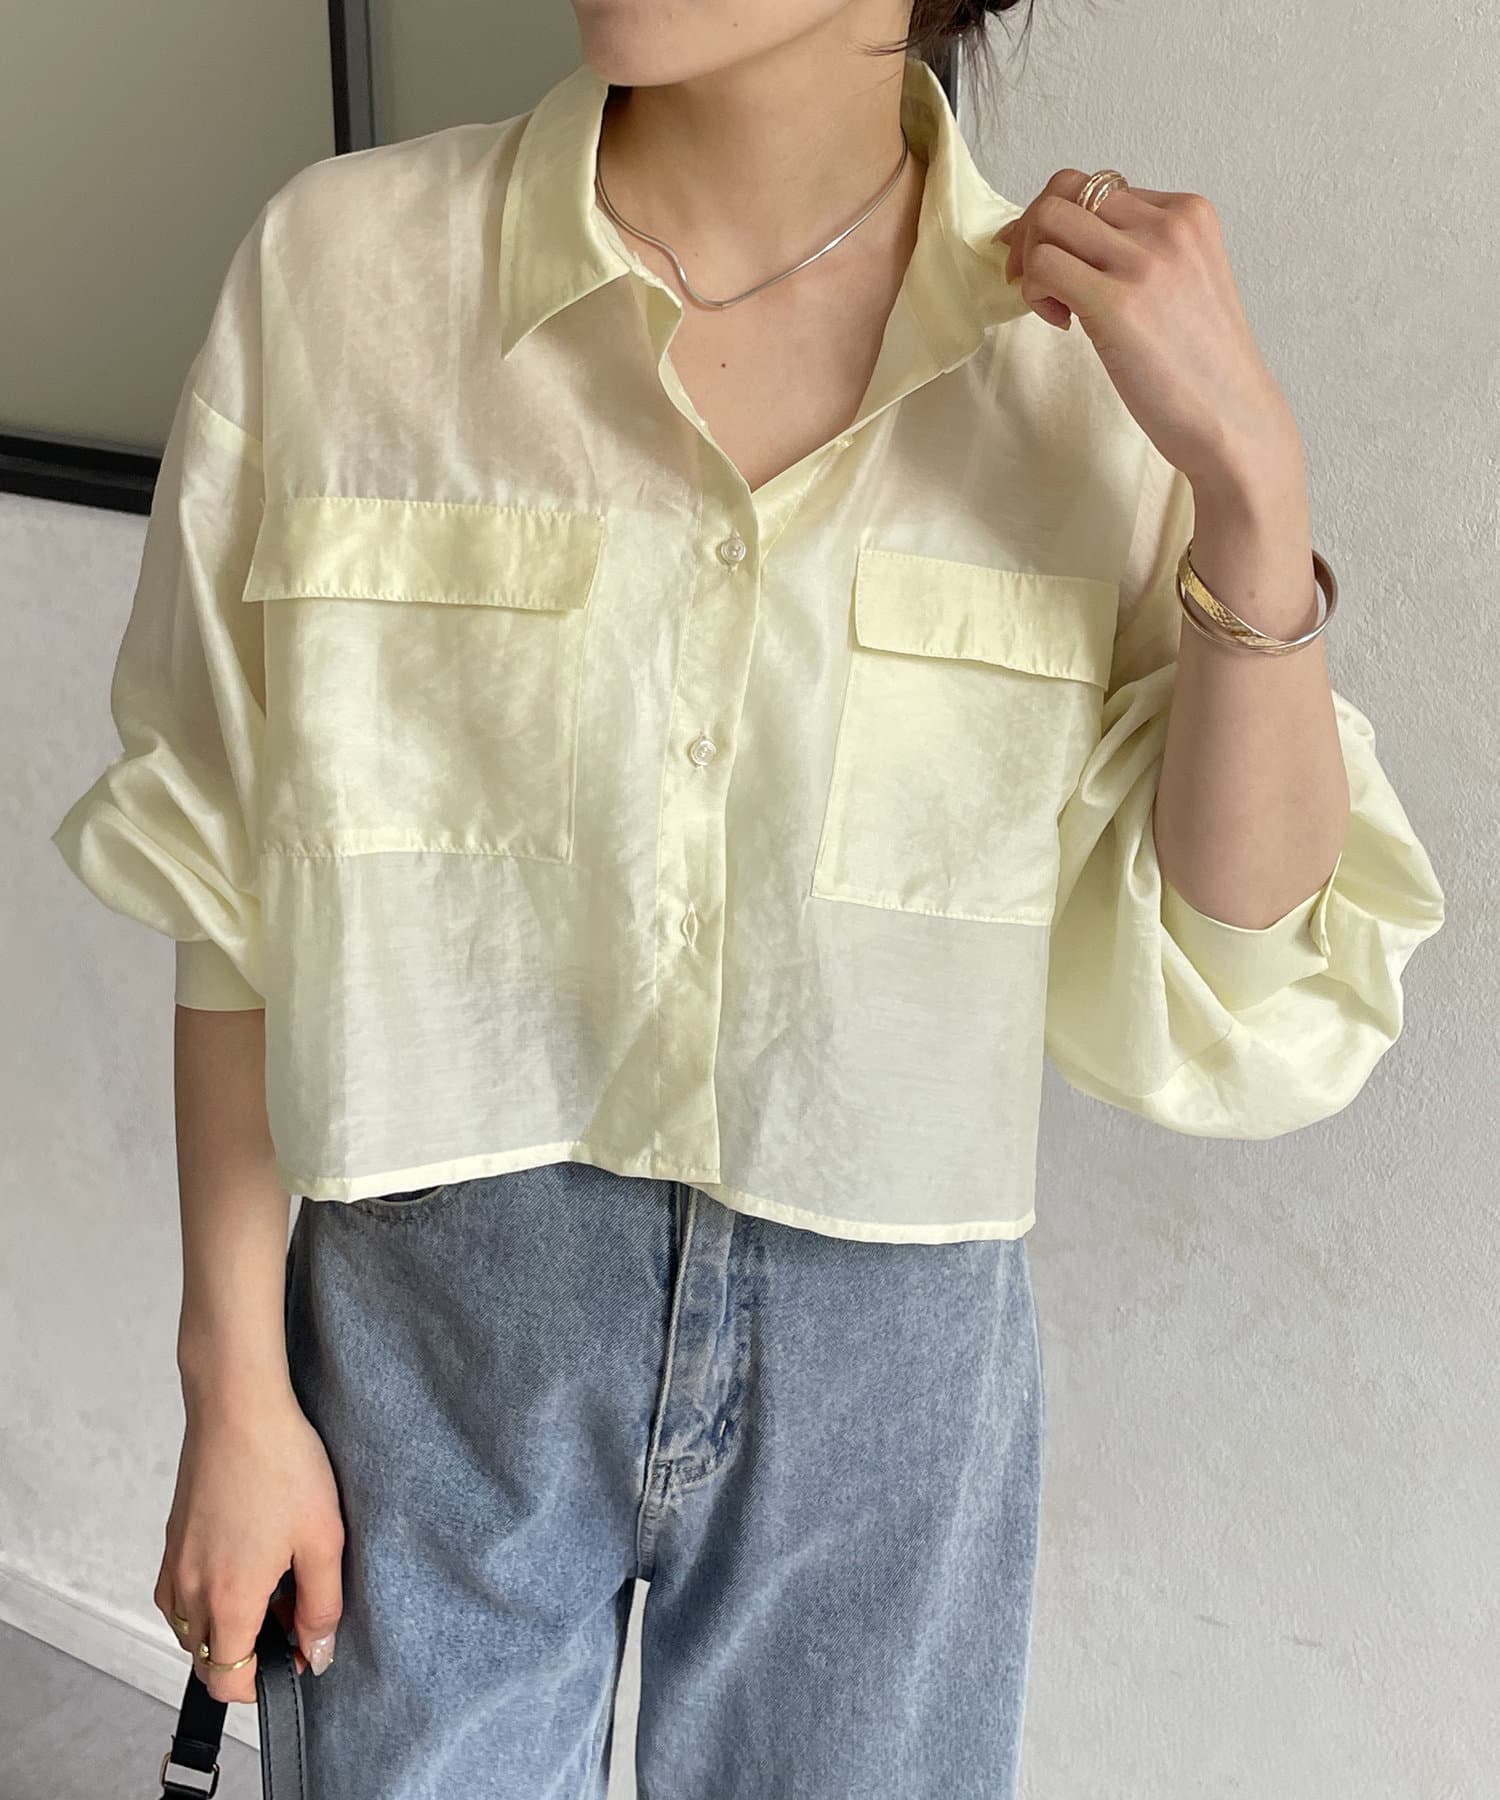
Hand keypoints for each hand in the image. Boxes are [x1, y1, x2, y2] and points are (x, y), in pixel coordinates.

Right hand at [154, 1385, 344, 1702]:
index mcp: (228, 1600)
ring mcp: (174, 1565)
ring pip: (192, 1628)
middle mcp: (189, 1592)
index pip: (228, 1681)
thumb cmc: (282, 1465)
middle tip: (293, 1609)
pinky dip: (208, 1598)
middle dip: (250, 1654)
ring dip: (228, 1625)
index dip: (264, 1683)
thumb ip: (321, 1606)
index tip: (297, 1654)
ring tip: (274, 1581)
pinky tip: (245, 1560)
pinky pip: (179, 1595)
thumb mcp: (323, 1539)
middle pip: (208, 1659)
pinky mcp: (171, 1541)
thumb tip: (316, 1655)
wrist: (237, 1407)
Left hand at [994, 170, 1302, 498]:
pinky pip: (1043, 266)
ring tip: (1054, 306)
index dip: (1065, 222)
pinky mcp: (1116, 303)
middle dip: (1034, 230)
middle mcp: (1168, 226)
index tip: (1059, 265)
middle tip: (1035, 280)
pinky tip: (1062, 324)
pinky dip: (1035, 292)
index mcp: (1189, 214)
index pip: (1100, 186)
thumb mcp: (1185, 281)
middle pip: (1066, 189)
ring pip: (1048, 220)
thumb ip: (1141, 251)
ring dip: (1031, 261)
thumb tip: (1071, 241)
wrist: (1231, 418)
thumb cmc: (1201, 365)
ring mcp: (1144, 262)